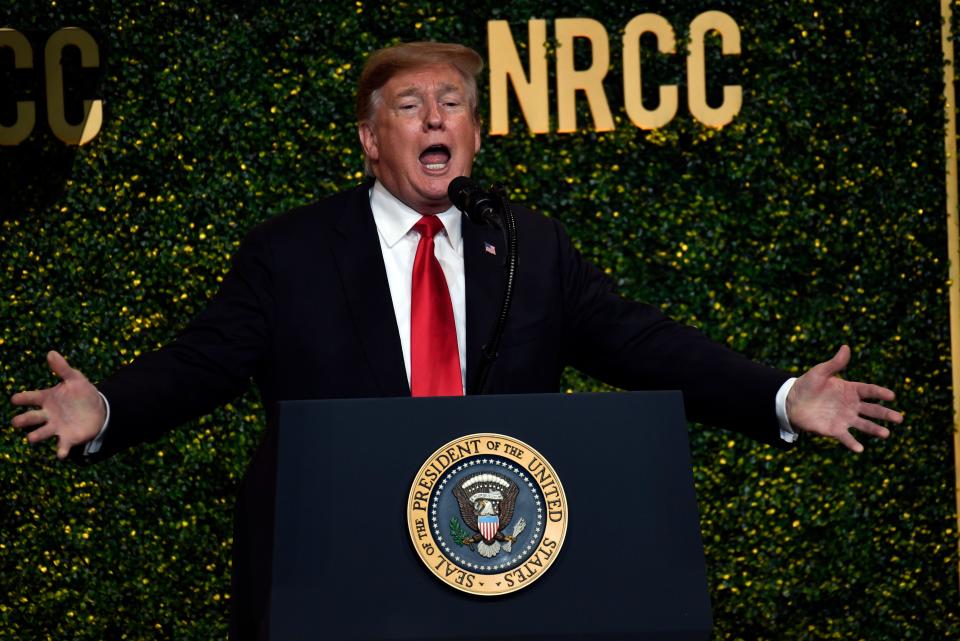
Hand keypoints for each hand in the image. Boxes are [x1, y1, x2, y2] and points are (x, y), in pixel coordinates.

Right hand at [10, 351, 105, 458]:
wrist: (99, 409)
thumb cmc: (82, 393)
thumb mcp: (75, 378)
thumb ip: (62, 368)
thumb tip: (51, 352)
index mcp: (47, 399)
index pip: (30, 398)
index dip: (22, 398)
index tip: (15, 399)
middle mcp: (47, 415)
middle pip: (30, 418)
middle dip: (22, 420)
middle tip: (16, 422)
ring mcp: (56, 427)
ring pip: (41, 433)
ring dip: (36, 436)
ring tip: (32, 438)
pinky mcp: (68, 438)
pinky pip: (62, 446)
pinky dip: (61, 450)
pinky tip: (61, 454)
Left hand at [786, 345, 902, 452]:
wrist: (792, 401)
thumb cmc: (807, 384)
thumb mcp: (820, 372)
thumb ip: (835, 363)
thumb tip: (846, 347)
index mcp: (850, 389)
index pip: (869, 391)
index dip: (880, 393)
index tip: (891, 396)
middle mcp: (851, 405)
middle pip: (872, 410)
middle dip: (886, 414)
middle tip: (900, 419)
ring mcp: (845, 418)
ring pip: (863, 425)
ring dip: (875, 430)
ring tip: (886, 434)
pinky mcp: (834, 430)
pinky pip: (846, 437)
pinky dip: (852, 443)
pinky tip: (860, 449)